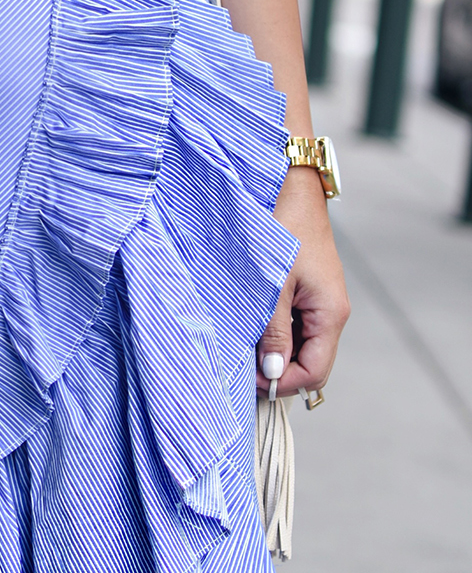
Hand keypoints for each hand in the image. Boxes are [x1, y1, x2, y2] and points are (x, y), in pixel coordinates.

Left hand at [256, 167, 349, 398]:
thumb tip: (272, 374)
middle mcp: (331, 312)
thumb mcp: (272, 287)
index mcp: (330, 314)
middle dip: (277, 370)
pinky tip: (253, 323)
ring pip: (301, 346)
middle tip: (242, 364)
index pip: (315, 374)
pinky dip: (275, 332)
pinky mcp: (308, 292)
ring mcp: (321, 302)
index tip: (250, 380)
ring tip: (244, 342)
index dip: (282, 384)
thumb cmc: (281, 230)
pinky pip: (296, 326)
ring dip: (274, 351)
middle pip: (310, 364)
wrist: (287, 188)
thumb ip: (273, 333)